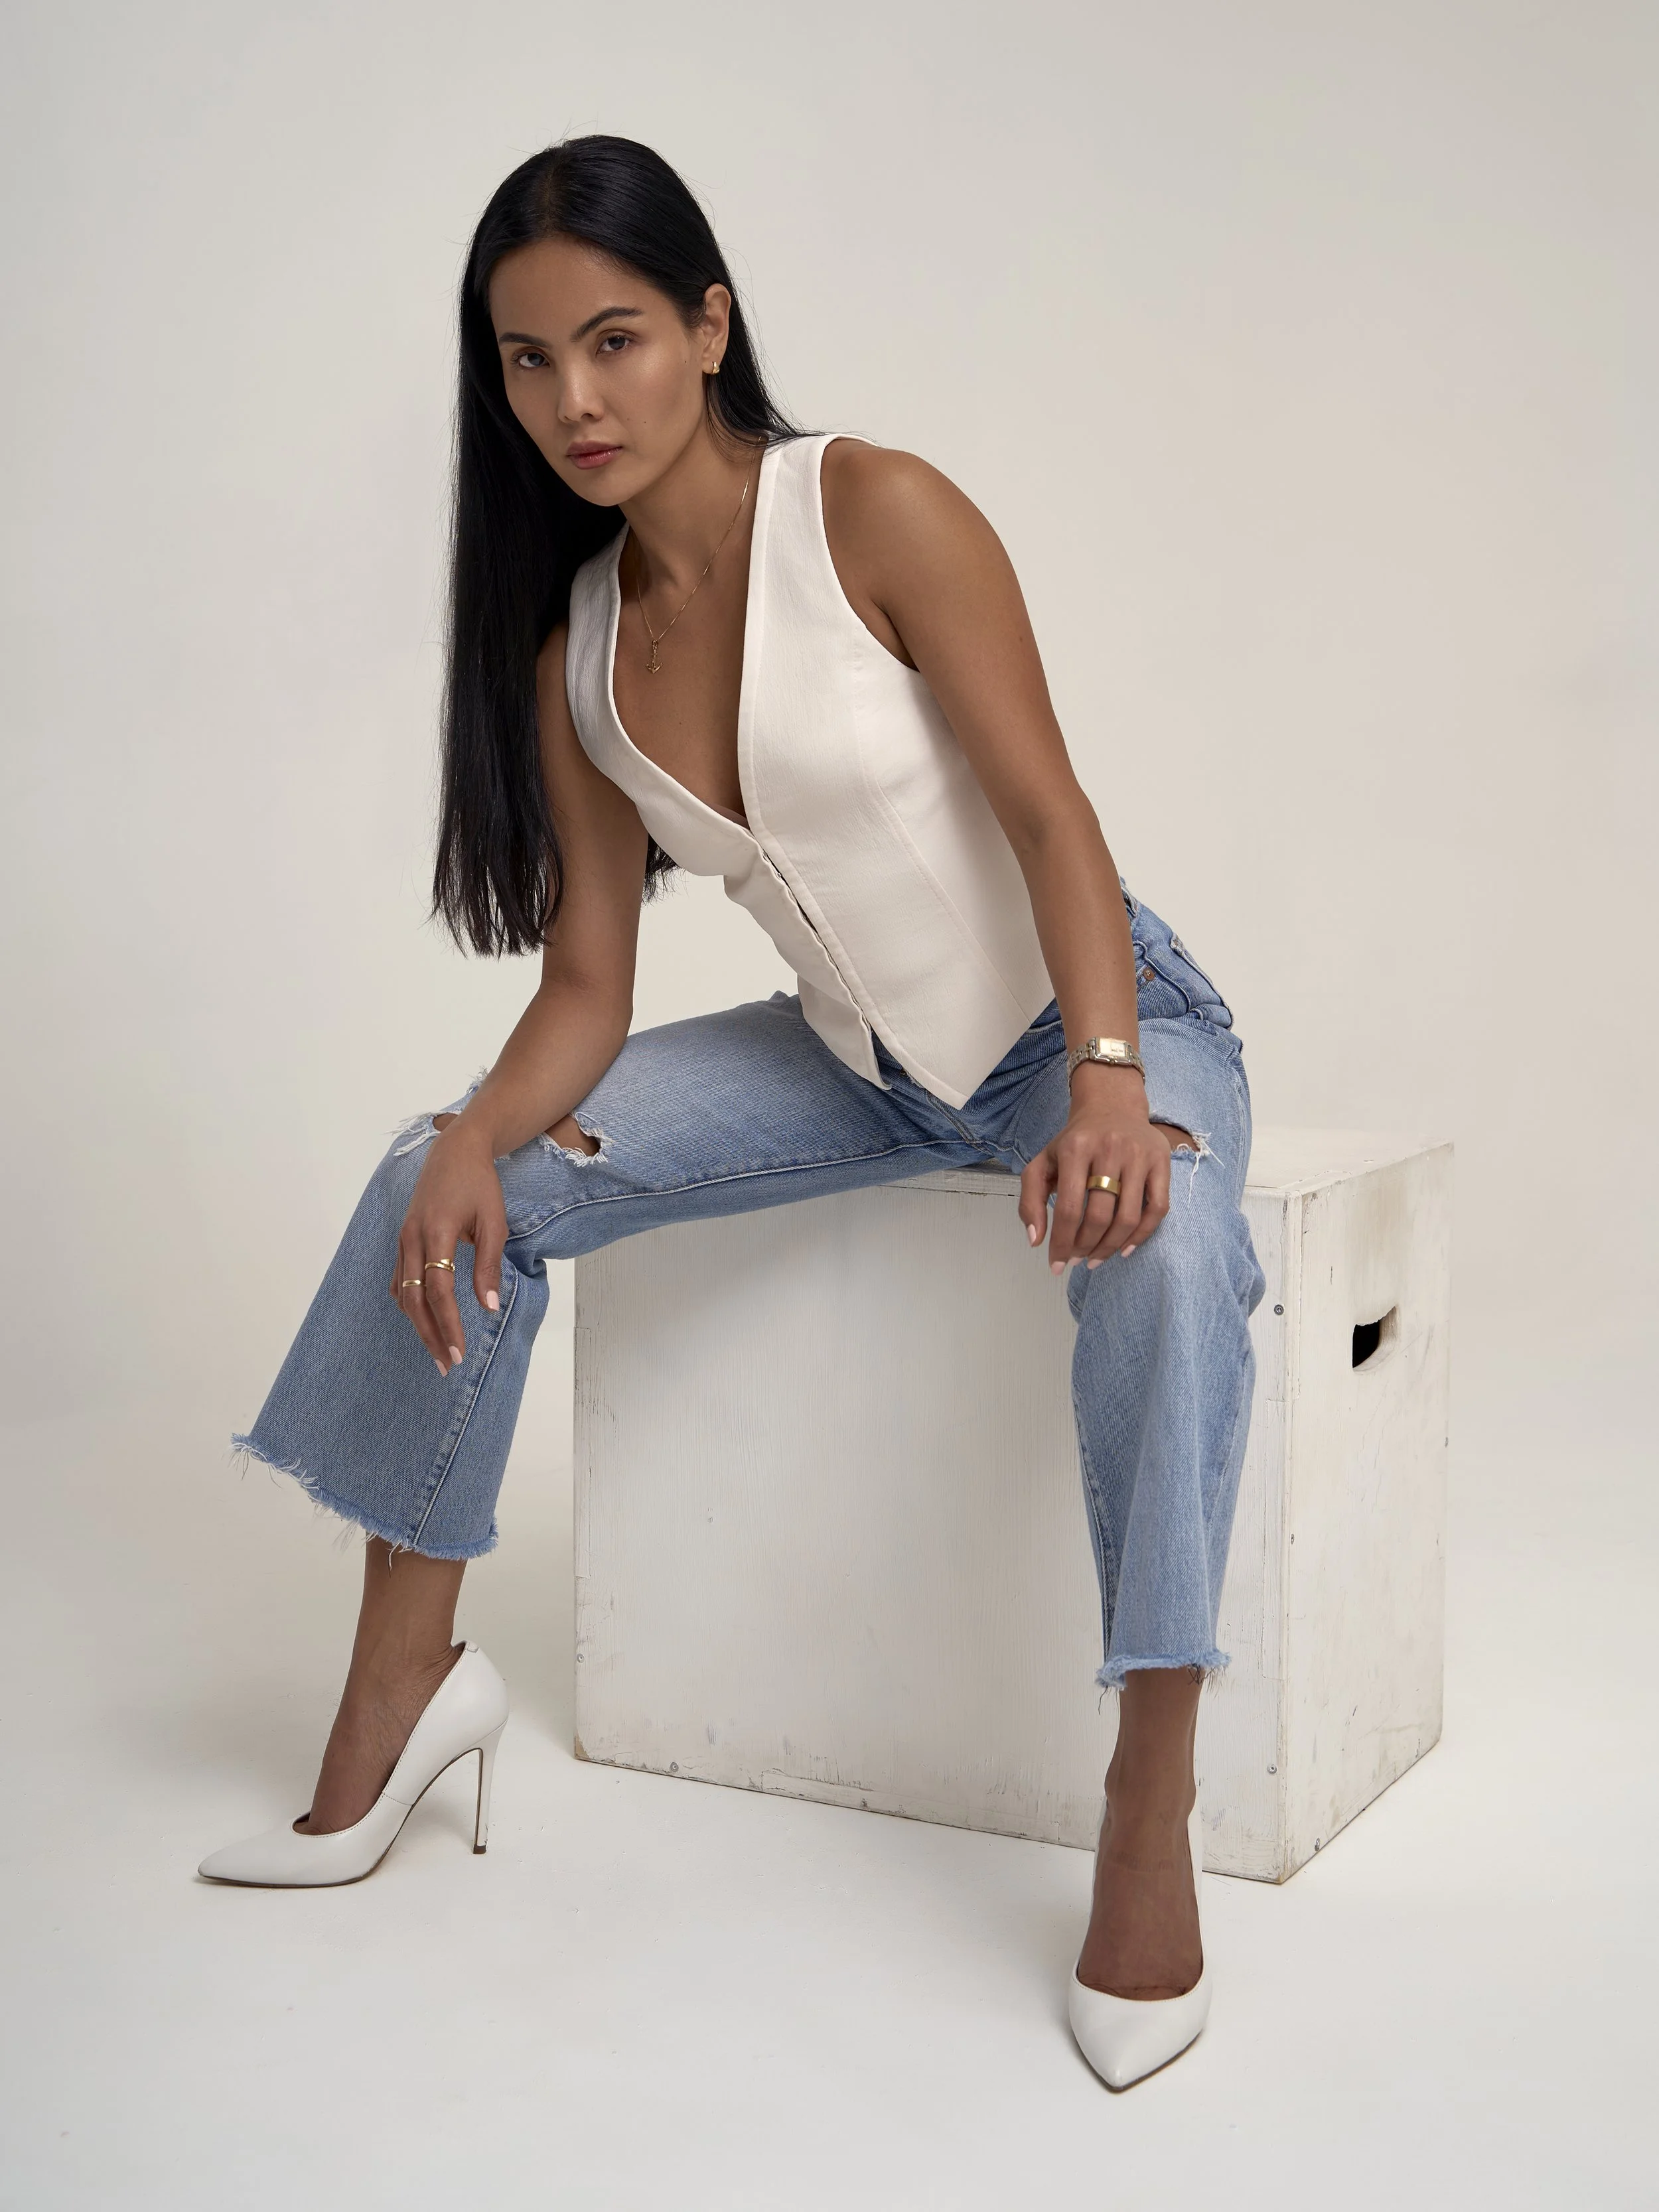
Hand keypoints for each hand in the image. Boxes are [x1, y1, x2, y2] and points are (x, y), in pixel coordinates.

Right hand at [389, 1120, 508, 1374]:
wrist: (455, 1150)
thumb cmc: (480, 1184)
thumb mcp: (494, 1222)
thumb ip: (490, 1265)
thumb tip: (488, 1307)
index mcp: (435, 1232)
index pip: (439, 1291)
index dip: (448, 1325)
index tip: (458, 1354)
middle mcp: (411, 1238)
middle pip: (415, 1301)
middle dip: (430, 1336)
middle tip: (445, 1366)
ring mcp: (402, 1239)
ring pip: (404, 1294)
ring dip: (418, 1325)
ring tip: (437, 1350)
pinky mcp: (402, 1239)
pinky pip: (400, 1281)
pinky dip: (410, 1305)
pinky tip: (423, 1320)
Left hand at [1018, 1086, 1173, 1273]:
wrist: (1111, 1107)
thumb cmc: (1074, 1142)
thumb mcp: (1043, 1162)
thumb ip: (1029, 1200)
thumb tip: (1035, 1241)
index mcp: (1075, 1148)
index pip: (1068, 1208)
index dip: (1062, 1243)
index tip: (1057, 1265)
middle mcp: (1109, 1149)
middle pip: (1099, 1216)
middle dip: (1085, 1247)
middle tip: (1078, 1260)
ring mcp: (1139, 1155)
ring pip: (1128, 1217)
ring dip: (1110, 1247)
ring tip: (1096, 1259)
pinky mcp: (1161, 1161)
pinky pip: (1158, 1209)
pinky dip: (1142, 1235)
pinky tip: (1125, 1248)